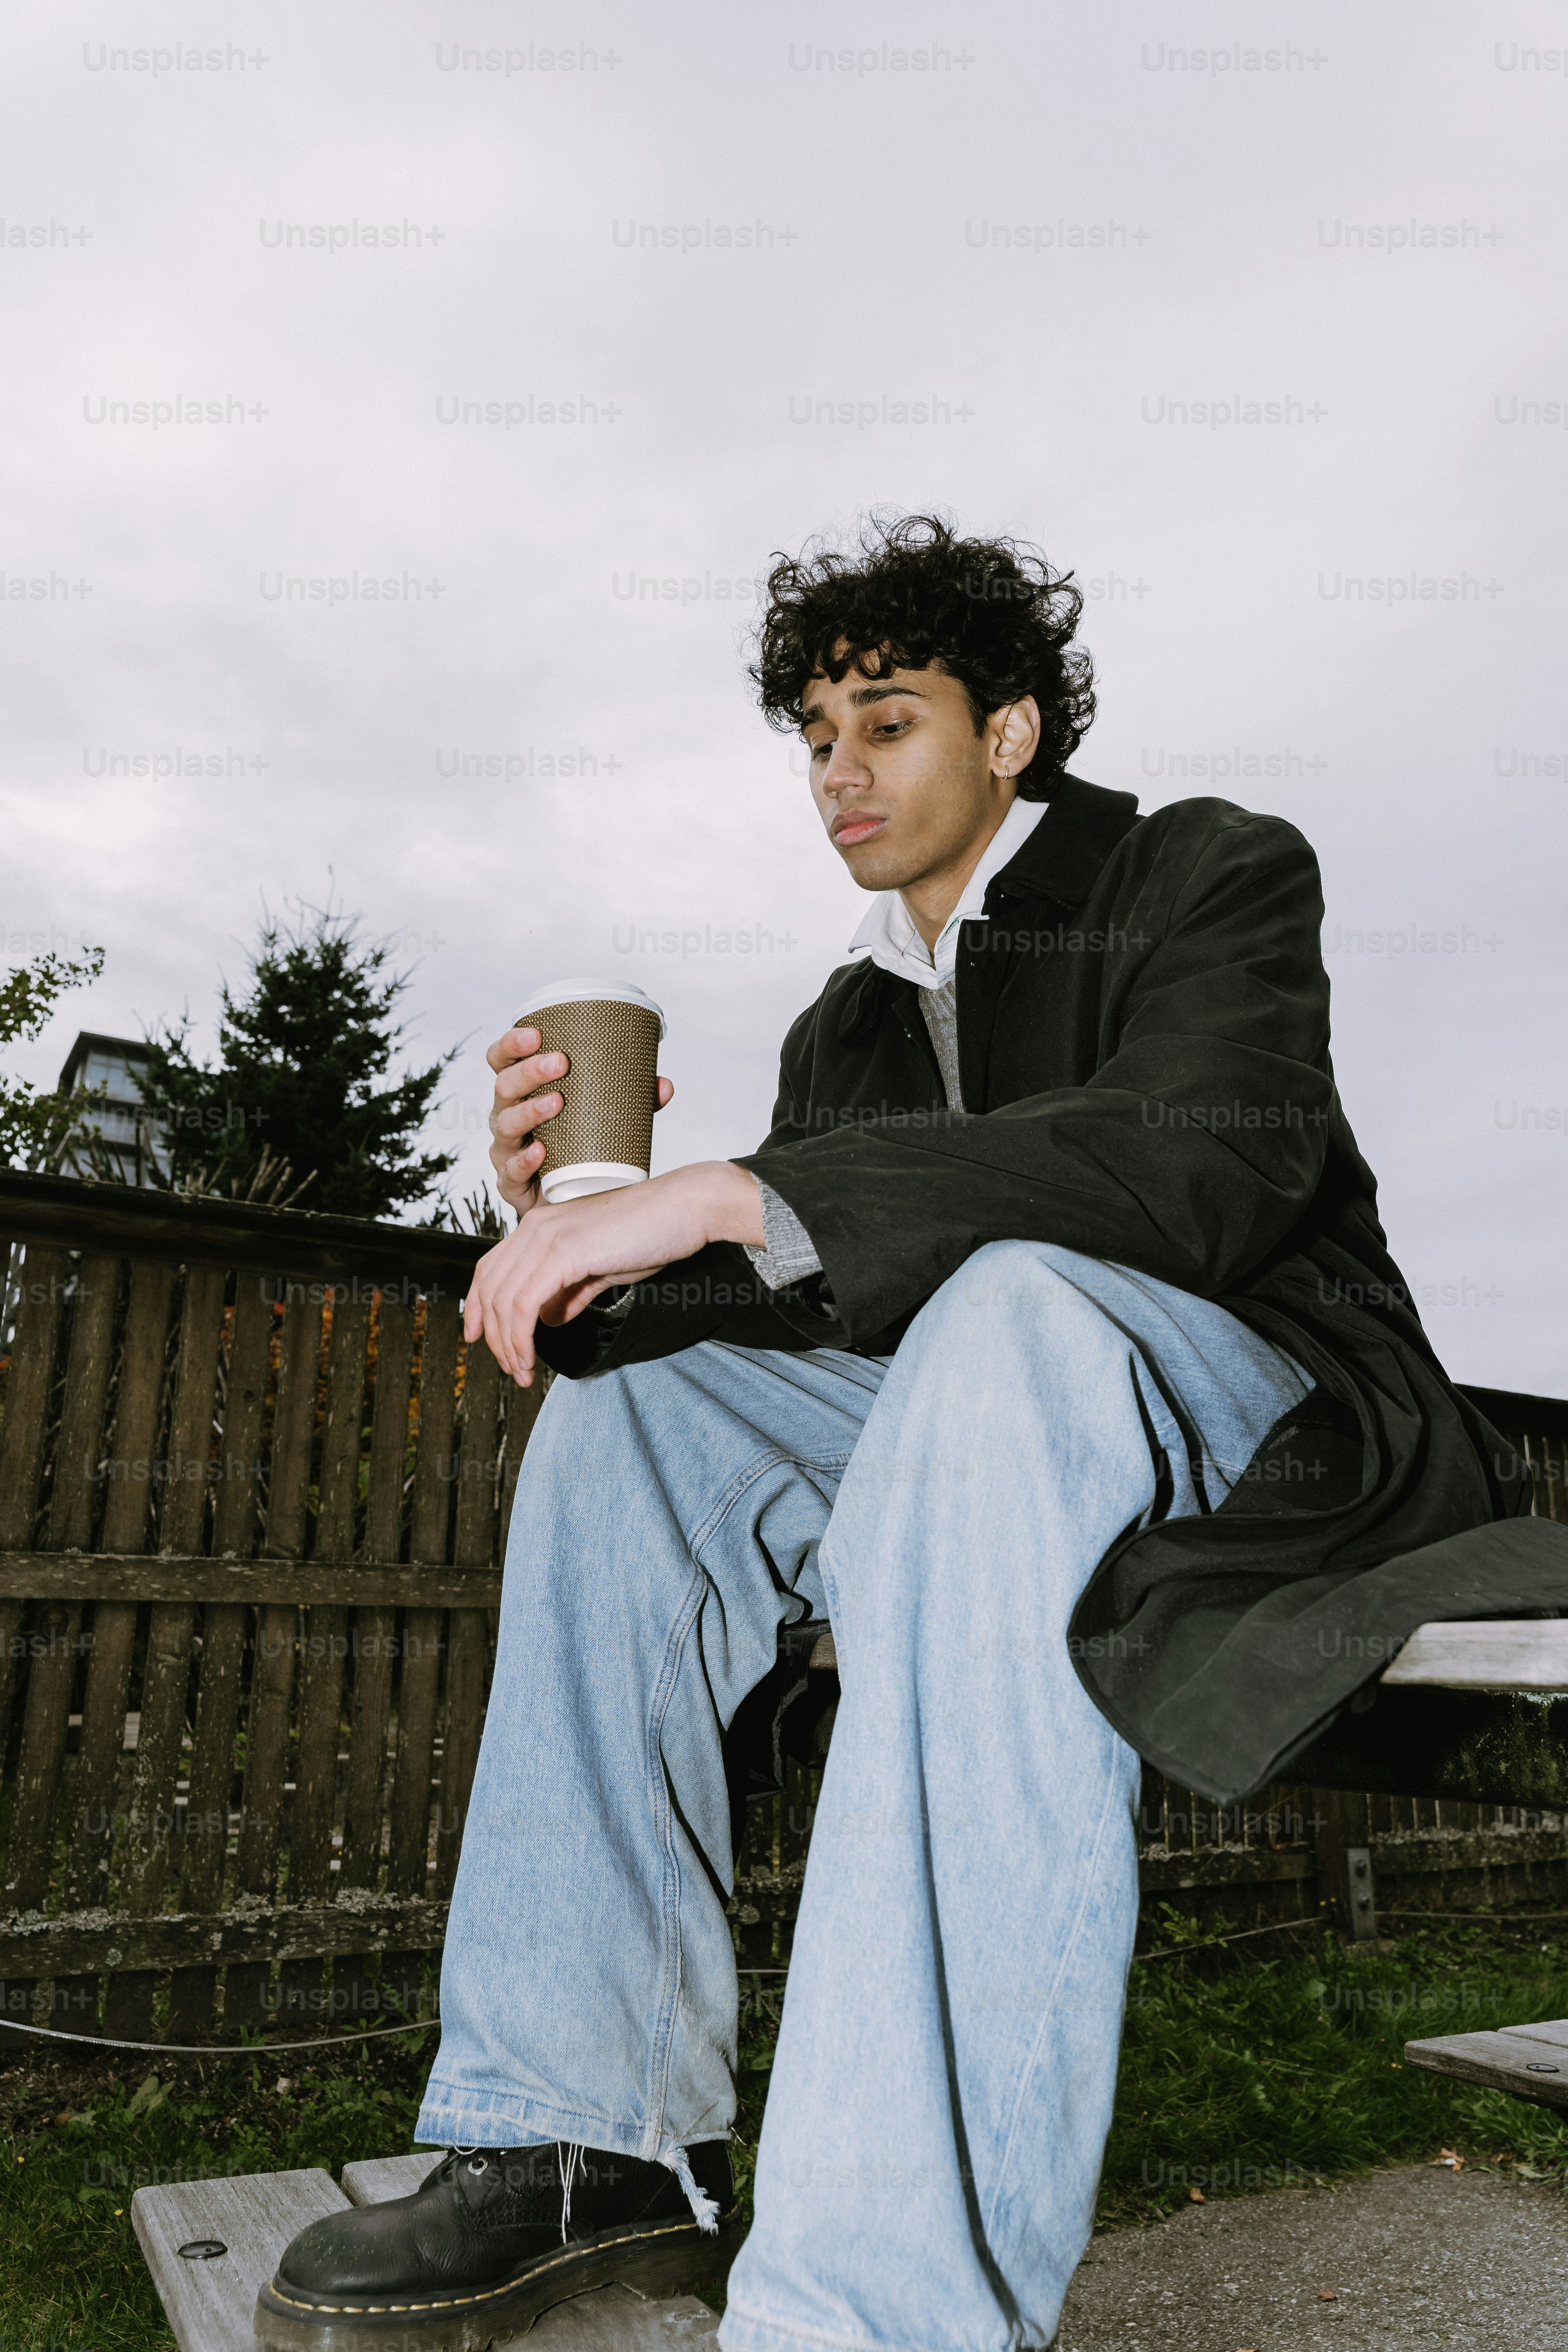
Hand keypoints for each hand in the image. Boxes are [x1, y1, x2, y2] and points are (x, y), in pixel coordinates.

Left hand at [464, 1159, 765, 1384]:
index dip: (477, 1305)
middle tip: (512, 1368)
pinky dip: (521, 1338)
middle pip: (489, 1287)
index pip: (490, 1267)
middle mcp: (535, 1226)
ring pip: (503, 1301)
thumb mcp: (603, 1267)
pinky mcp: (563, 1254)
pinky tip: (531, 1358)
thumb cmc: (651, 1233)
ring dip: (508, 1345)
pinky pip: (524, 1305)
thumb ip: (572, 1291)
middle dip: (494, 1336)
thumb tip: (550, 1318)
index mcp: (541, 1225)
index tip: (479, 1337)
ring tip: (523, 1372)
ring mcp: (546, 1237)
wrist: (684, 1209)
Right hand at [485, 1025, 674, 1216]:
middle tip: (560, 1063)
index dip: (512, 1044)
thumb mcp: (602, 1117)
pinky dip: (524, 1160)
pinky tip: (539, 1151)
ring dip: (529, 1111)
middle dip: (530, 1072)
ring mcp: (507, 1150)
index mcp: (522, 1092)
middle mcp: (508, 1116)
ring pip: (506, 1125)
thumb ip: (632, 1101)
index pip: (503, 1061)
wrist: (572, 1198)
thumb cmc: (578, 1146)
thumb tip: (663, 1086)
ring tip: (556, 1102)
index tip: (537, 1034)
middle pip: (505, 1087)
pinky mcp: (511, 1184)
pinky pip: (511, 1171)